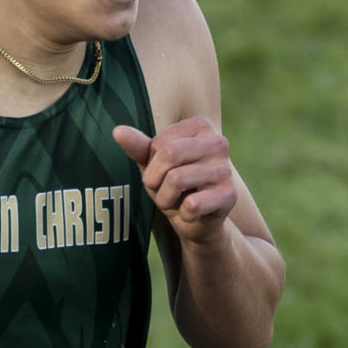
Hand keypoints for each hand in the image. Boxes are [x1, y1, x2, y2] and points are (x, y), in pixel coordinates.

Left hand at [114, 118, 241, 243]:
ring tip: (177, 201)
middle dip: (155, 180)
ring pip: (176, 180)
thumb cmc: (173, 186)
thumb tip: (117, 131)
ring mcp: (226, 169)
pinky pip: (191, 204)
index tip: (163, 173)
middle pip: (168, 154)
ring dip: (166, 199)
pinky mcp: (229, 195)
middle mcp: (219, 143)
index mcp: (201, 126)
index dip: (152, 165)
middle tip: (164, 190)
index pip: (160, 143)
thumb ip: (138, 147)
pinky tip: (192, 212)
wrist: (196, 221)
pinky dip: (183, 214)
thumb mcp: (153, 165)